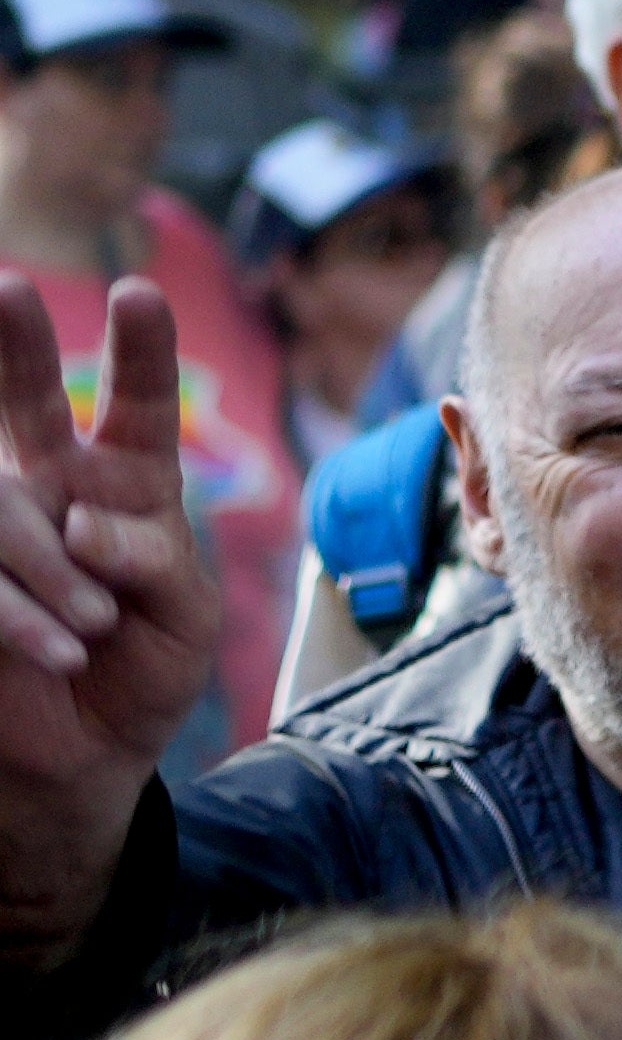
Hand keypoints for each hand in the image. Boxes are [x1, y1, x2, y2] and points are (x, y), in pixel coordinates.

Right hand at [0, 269, 216, 810]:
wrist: (86, 751)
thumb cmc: (143, 670)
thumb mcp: (186, 620)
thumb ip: (155, 562)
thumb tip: (85, 520)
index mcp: (127, 484)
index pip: (137, 407)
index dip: (140, 353)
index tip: (138, 295)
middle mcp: (52, 485)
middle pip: (31, 400)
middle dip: (17, 344)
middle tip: (7, 288)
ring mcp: (0, 523)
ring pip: (5, 503)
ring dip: (51, 568)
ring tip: (93, 628)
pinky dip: (21, 613)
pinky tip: (59, 651)